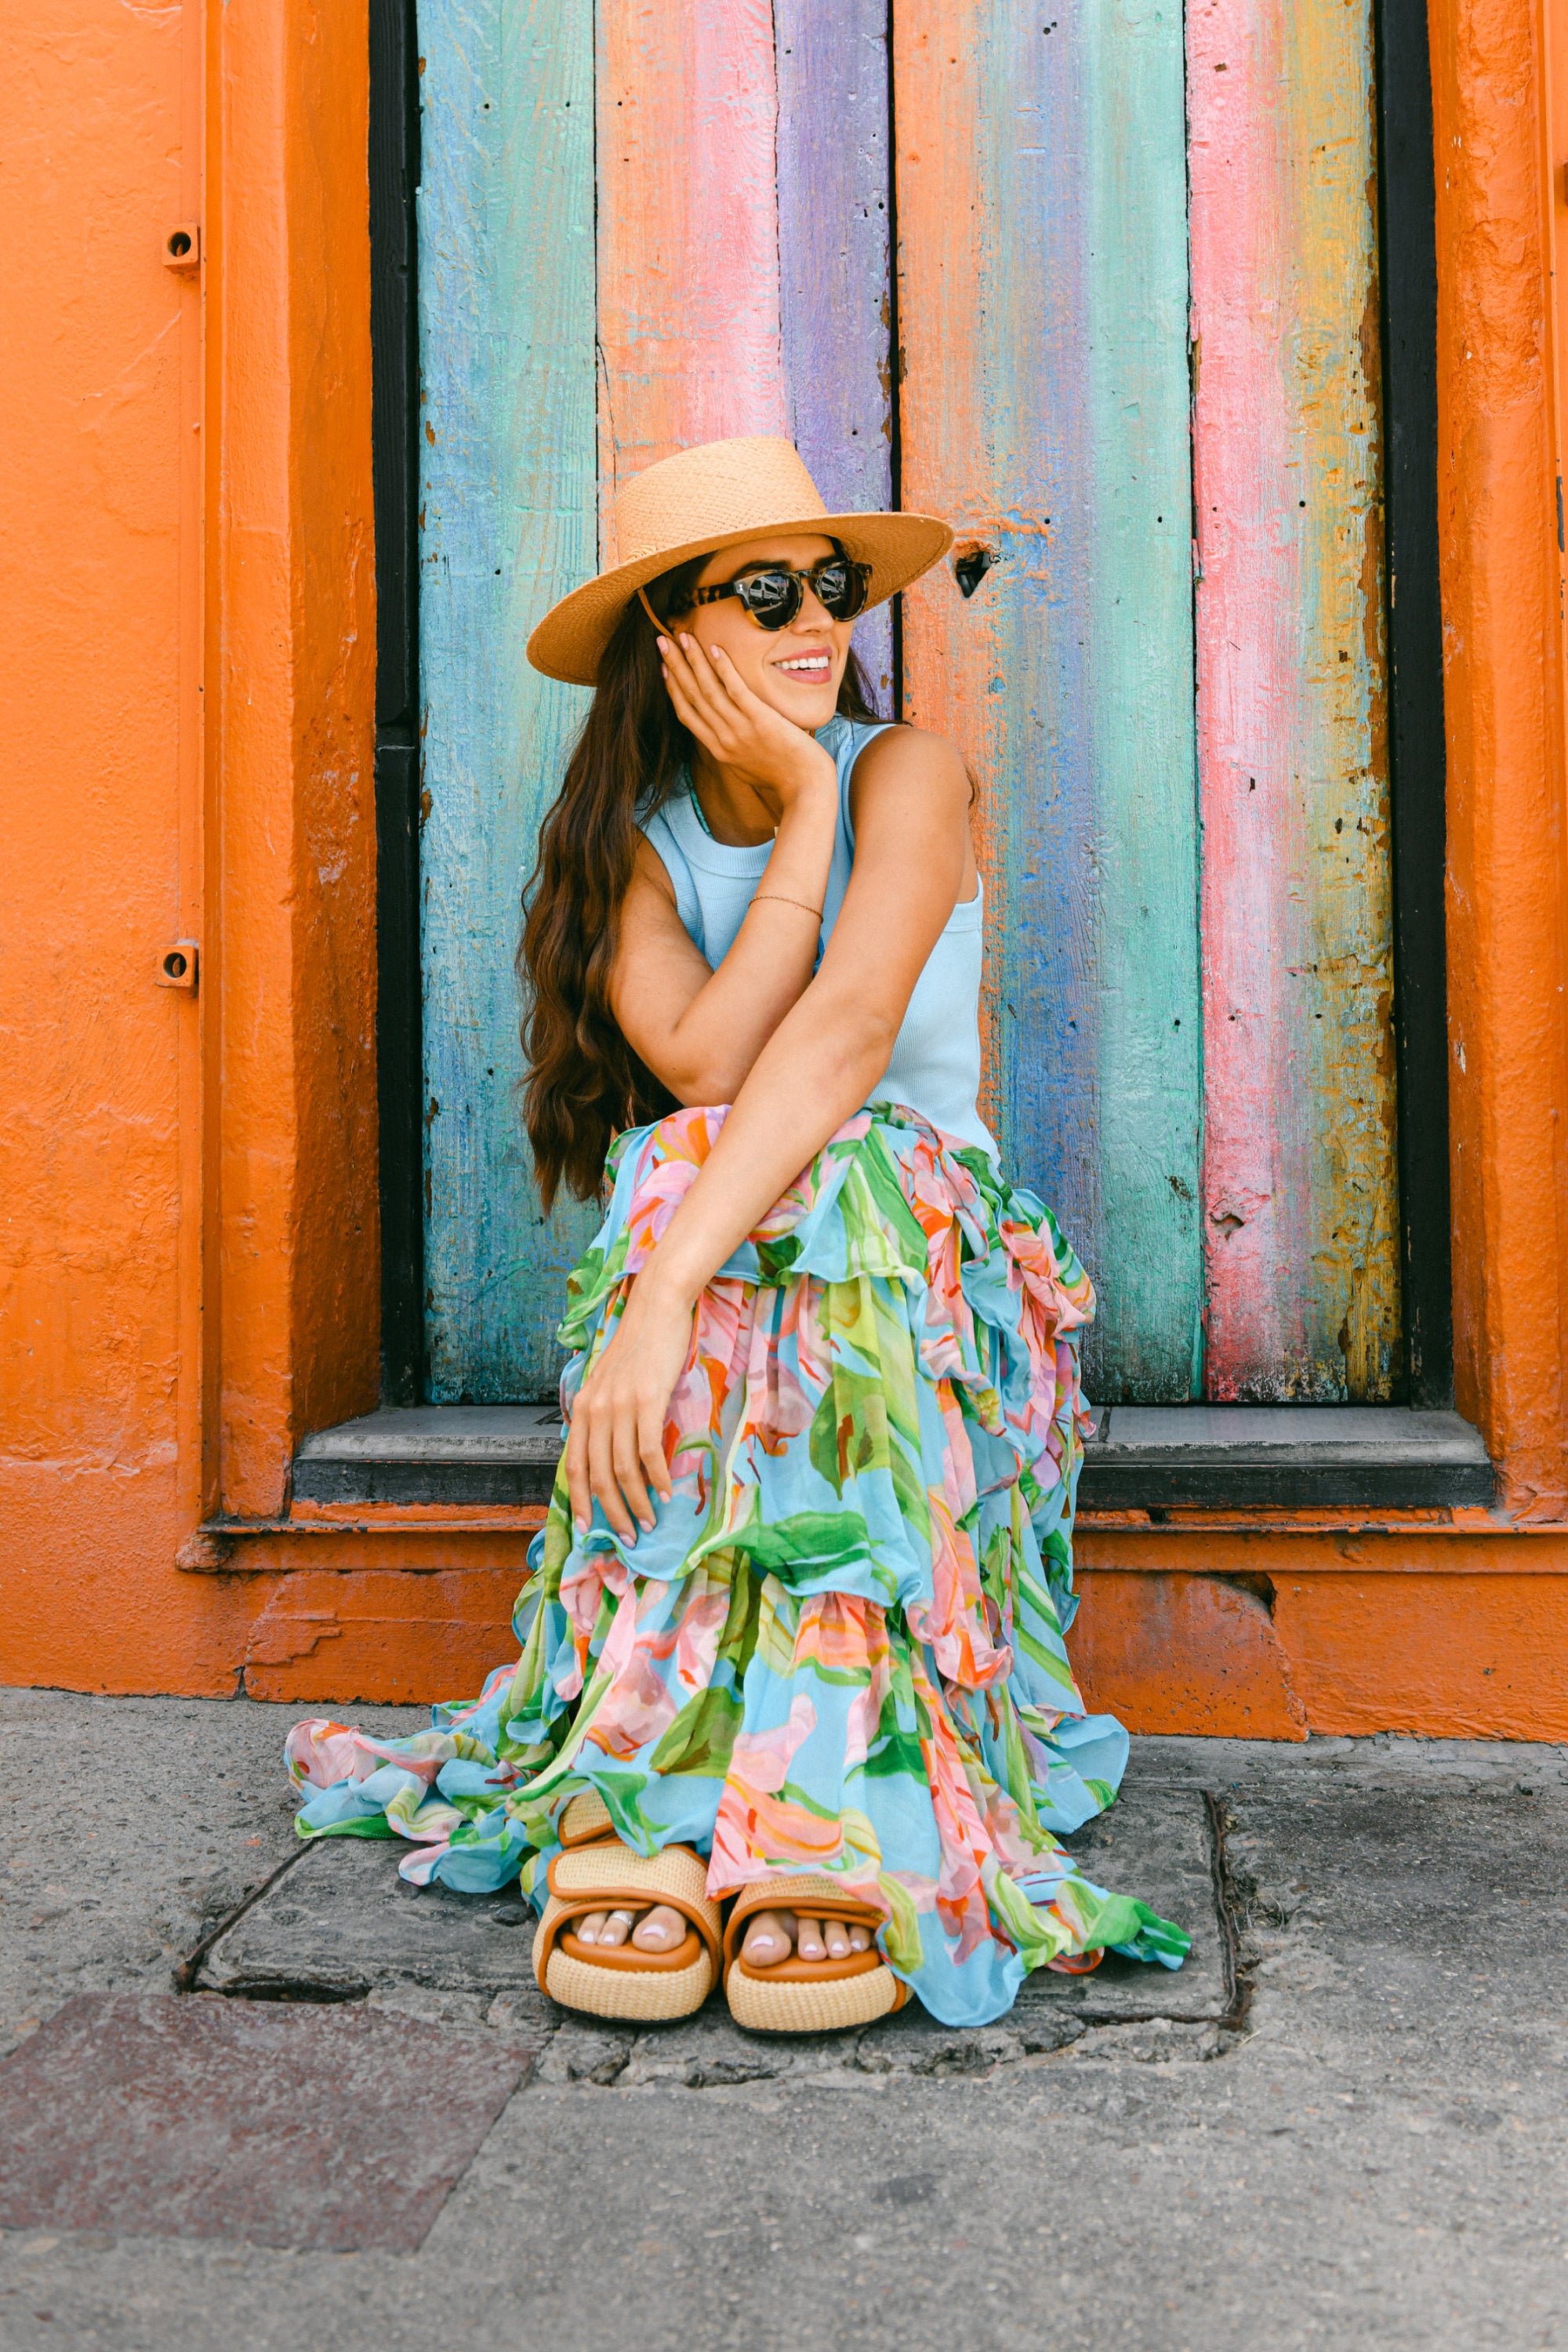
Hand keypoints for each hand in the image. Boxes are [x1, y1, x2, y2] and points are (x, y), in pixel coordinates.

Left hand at [564, 1268, 694, 1544]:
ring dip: (636, 1502)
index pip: (574, 1464)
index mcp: (582, 1407)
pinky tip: (666, 1493)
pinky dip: (656, 1477)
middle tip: (628, 1537)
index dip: (580, 1499)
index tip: (588, 1528)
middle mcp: (595, 1409)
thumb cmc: (639, 1346)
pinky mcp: (647, 1399)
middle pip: (597, 1474)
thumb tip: (610, 1452)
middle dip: (611, 1511)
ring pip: (622, 1468)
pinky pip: (648, 1451)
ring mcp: (619, 1405)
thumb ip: (605, 1413)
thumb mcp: (611, 1382)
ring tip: (649, 1522)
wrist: (657, 1308)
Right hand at [658, 632, 834, 812]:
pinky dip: (723, 669)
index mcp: (718, 750)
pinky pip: (736, 690)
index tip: (665, 668)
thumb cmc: (781, 778)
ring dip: (694, 660)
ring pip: (708, 689)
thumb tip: (724, 737)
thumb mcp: (746, 769)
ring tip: (683, 637)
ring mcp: (740, 729)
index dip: (673, 688)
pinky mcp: (760, 719)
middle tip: (662, 641)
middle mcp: (723, 739)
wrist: (805, 787)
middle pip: (692, 696)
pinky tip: (715, 649)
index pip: (687, 714)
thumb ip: (731, 751)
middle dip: (675, 666)